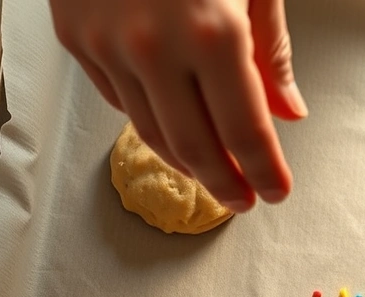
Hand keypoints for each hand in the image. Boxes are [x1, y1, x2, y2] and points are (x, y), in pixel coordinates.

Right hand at [50, 0, 307, 211]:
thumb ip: (271, 50)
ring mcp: (106, 45)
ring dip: (188, 162)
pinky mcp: (76, 37)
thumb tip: (289, 110)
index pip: (247, 132)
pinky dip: (151, 119)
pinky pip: (118, 100)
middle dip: (227, 183)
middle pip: (196, 149)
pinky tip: (173, 125)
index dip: (265, 171)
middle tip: (245, 198)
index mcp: (211, 30)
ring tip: (214, 173)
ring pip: (151, 133)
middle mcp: (153, 47)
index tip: (276, 191)